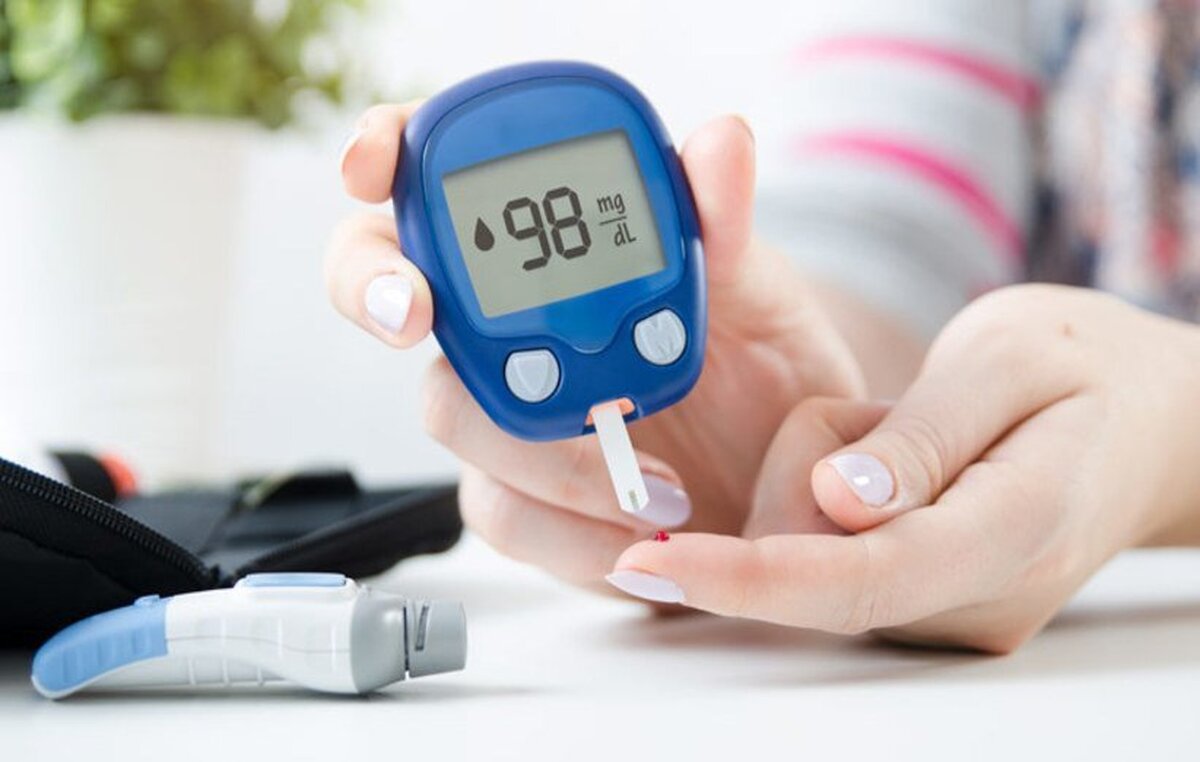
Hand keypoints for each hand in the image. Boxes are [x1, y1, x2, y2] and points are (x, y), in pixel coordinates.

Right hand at [326, 104, 870, 587]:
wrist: (781, 471)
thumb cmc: (755, 361)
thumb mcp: (752, 285)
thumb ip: (721, 221)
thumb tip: (720, 139)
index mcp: (544, 243)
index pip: (434, 174)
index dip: (381, 153)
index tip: (372, 166)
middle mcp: (503, 320)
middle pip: (388, 286)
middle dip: (374, 289)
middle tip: (415, 312)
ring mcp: (502, 407)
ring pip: (449, 412)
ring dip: (540, 444)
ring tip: (651, 475)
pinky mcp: (523, 496)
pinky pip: (505, 513)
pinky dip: (570, 529)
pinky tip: (638, 528)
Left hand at [609, 285, 1199, 651]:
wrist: (1153, 423)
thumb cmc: (1086, 371)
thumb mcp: (1008, 359)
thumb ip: (921, 437)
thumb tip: (839, 502)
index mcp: (1012, 528)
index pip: (859, 579)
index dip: (746, 577)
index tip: (654, 559)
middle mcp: (979, 596)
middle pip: (819, 572)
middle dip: (791, 487)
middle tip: (868, 416)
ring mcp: (956, 611)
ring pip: (817, 561)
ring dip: (818, 484)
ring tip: (903, 429)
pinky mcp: (930, 605)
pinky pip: (835, 559)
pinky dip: (834, 503)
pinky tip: (894, 464)